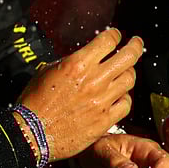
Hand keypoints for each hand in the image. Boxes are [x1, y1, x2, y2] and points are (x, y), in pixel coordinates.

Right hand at [17, 27, 142, 161]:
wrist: (31, 132)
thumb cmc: (34, 103)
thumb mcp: (46, 72)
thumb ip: (70, 63)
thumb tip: (85, 59)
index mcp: (77, 64)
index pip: (107, 41)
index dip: (115, 35)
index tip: (116, 35)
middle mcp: (94, 80)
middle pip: (128, 57)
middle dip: (135, 46)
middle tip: (136, 43)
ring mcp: (102, 100)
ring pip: (130, 79)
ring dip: (129, 73)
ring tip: (125, 72)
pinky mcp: (105, 120)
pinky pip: (126, 104)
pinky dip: (124, 98)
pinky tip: (119, 97)